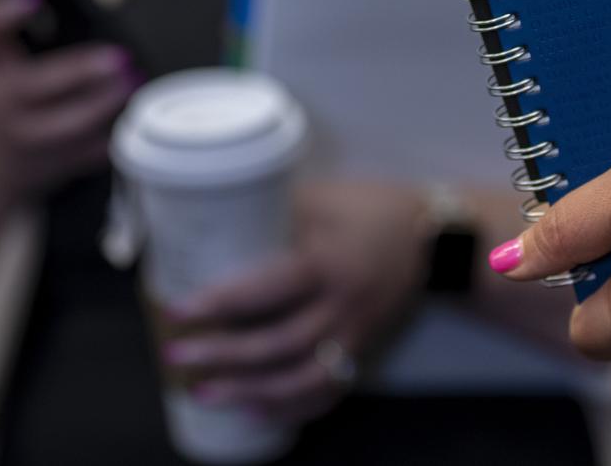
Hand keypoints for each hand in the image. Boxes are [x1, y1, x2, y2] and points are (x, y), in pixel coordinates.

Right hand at [0, 0, 137, 202]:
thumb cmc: (9, 105)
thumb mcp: (4, 70)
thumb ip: (30, 44)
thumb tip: (94, 16)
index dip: (4, 12)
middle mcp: (4, 104)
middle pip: (34, 86)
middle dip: (80, 71)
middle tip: (119, 57)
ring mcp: (28, 138)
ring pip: (69, 125)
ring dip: (107, 102)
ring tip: (134, 81)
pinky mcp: (55, 164)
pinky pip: (92, 151)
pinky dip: (117, 132)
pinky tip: (134, 114)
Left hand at [160, 180, 431, 423]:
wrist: (434, 235)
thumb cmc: (371, 206)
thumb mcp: (322, 198)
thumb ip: (275, 213)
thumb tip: (211, 228)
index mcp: (329, 263)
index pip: (268, 289)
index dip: (220, 302)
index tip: (178, 309)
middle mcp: (344, 306)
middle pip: (279, 344)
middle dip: (225, 356)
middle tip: (177, 356)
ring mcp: (356, 333)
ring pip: (302, 377)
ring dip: (250, 392)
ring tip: (204, 393)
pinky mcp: (362, 347)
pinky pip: (328, 389)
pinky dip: (291, 407)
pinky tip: (254, 412)